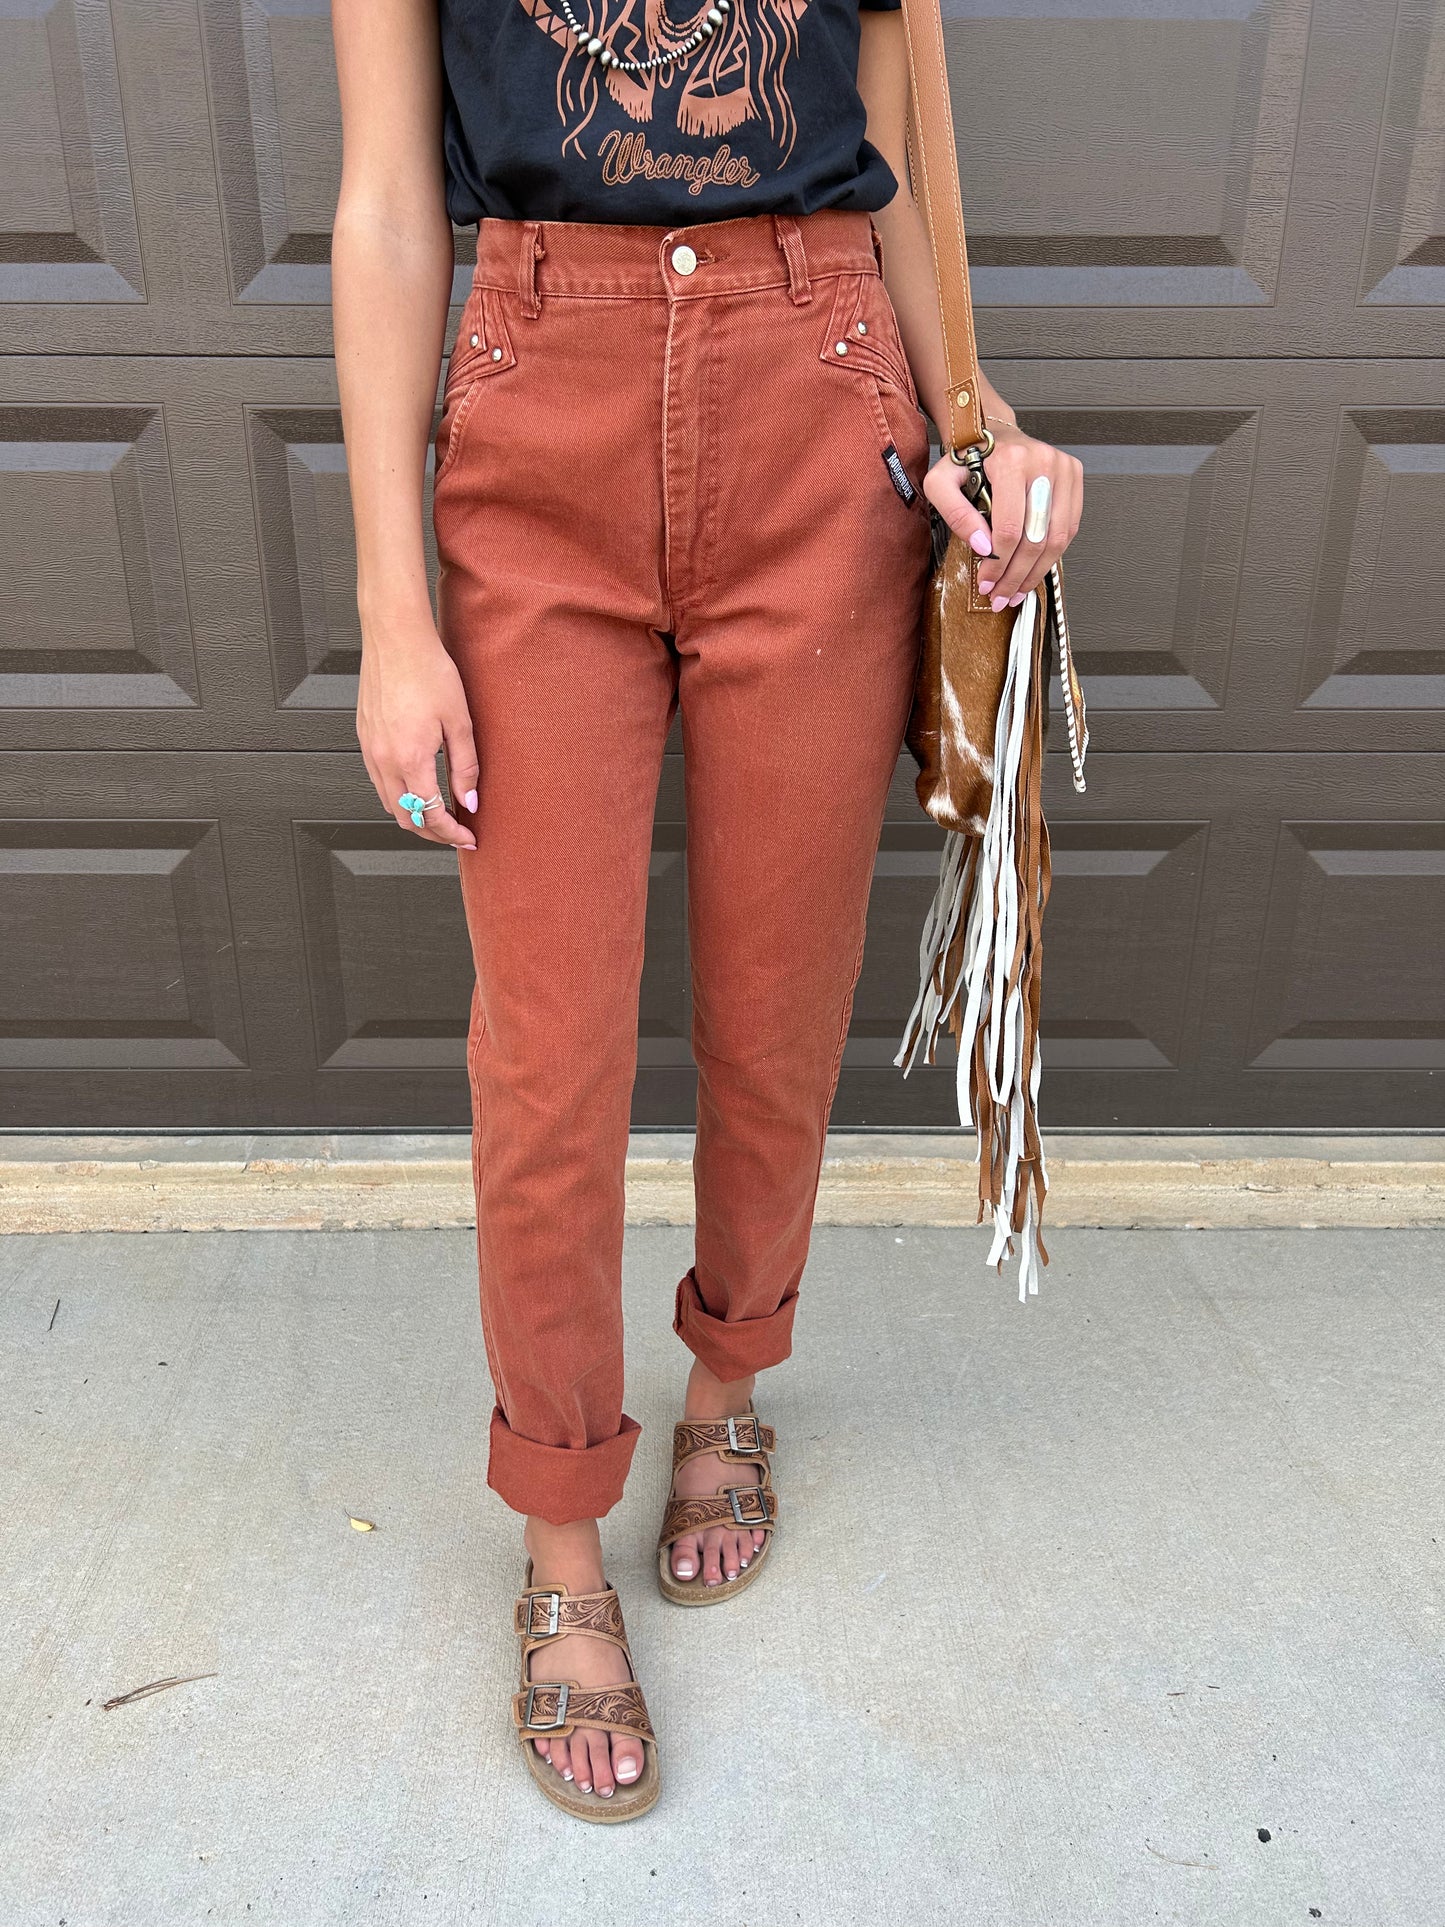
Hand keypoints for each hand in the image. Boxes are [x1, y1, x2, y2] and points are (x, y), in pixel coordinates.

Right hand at [356, 611, 478, 850]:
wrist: (394, 637)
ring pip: (388, 802)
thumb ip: (465, 766)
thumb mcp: (460, 721)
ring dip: (413, 815)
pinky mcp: (364, 737)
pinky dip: (398, 794)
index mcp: (410, 760)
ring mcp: (370, 750)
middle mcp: (384, 760)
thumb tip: (468, 801)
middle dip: (431, 832)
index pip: (431, 815)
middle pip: (405, 817)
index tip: (468, 838)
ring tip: (438, 812)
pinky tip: (416, 786)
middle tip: (455, 831)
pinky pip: (378, 780)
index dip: (451, 833)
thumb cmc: (428, 670)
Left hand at [922, 422, 1082, 610]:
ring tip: (1016, 592)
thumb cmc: (966, 459)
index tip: (985, 582)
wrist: (990, 433)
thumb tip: (982, 546)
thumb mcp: (941, 483)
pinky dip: (1052, 556)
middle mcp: (1043, 462)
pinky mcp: (1074, 476)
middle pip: (1036, 537)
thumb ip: (955, 514)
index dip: (998, 563)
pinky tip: (1033, 571)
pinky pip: (1069, 527)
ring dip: (1036, 573)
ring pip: (1057, 537)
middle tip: (1000, 597)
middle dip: (1016, 575)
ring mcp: (1064, 469)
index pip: (1010, 527)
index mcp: (1011, 461)